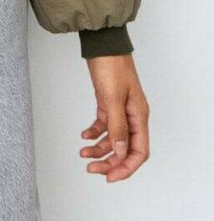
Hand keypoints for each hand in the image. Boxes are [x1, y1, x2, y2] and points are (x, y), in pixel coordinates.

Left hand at [80, 53, 149, 181]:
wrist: (102, 43)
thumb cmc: (111, 65)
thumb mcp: (113, 98)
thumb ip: (117, 126)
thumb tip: (120, 153)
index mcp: (139, 116)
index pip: (138, 152)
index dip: (125, 168)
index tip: (110, 177)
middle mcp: (132, 115)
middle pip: (124, 148)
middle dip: (109, 161)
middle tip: (91, 168)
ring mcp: (120, 109)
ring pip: (112, 138)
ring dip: (99, 148)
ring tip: (83, 153)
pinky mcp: (108, 102)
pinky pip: (104, 125)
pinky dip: (94, 132)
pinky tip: (84, 136)